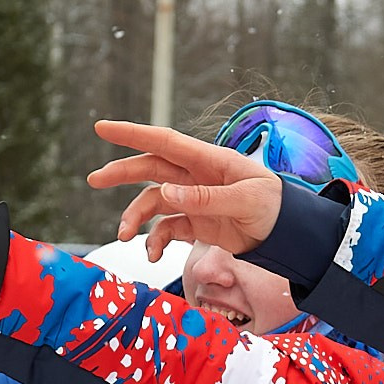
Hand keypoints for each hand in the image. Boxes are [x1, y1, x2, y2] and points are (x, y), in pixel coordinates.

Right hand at [87, 120, 283, 261]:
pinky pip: (167, 228)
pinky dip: (155, 241)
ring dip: (136, 217)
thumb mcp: (245, 200)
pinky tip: (153, 255)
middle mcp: (196, 176)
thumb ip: (205, 198)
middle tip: (93, 180)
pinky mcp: (196, 222)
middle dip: (121, 173)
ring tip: (124, 236)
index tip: (102, 128)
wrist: (290, 234)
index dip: (132, 134)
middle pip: (150, 168)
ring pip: (153, 202)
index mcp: (208, 160)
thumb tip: (166, 193)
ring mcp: (194, 199)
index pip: (164, 142)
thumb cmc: (275, 206)